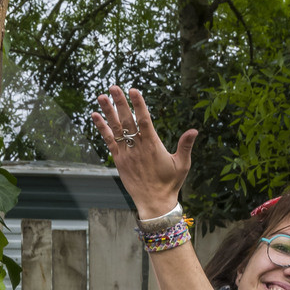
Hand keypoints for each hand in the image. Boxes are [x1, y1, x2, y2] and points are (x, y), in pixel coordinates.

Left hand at [91, 86, 196, 221]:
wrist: (154, 202)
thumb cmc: (170, 183)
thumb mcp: (182, 164)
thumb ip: (185, 146)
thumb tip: (194, 130)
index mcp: (153, 146)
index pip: (144, 121)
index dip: (139, 105)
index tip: (134, 90)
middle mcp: (137, 148)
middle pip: (127, 121)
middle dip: (120, 103)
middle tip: (114, 86)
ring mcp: (126, 153)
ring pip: (115, 129)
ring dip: (108, 112)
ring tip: (101, 96)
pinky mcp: (118, 160)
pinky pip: (109, 141)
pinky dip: (102, 128)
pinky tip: (95, 115)